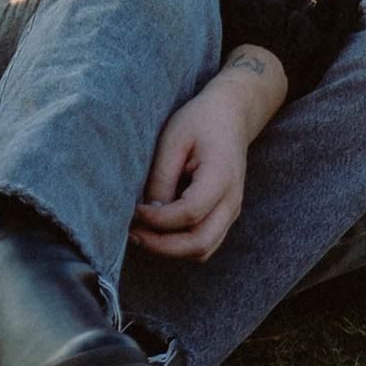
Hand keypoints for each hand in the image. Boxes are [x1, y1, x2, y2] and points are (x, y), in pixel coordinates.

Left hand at [130, 49, 283, 262]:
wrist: (231, 115)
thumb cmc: (200, 121)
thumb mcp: (174, 139)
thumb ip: (162, 178)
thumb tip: (149, 213)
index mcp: (221, 178)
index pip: (190, 213)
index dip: (158, 220)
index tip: (135, 210)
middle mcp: (232, 201)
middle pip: (199, 244)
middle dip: (162, 246)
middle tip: (133, 233)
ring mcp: (231, 211)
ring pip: (203, 250)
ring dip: (170, 250)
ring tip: (141, 234)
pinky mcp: (224, 215)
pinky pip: (204, 243)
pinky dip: (180, 245)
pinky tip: (156, 231)